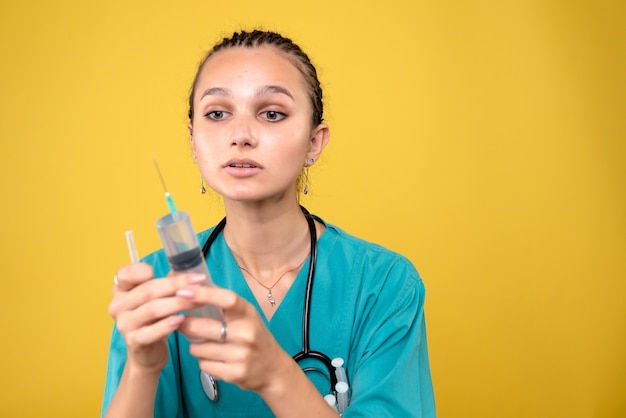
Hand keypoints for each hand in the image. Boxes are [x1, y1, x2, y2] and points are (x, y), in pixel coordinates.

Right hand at [108, 264, 206, 374]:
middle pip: (148, 290)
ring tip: (198, 300)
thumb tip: (189, 266)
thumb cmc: (154, 319)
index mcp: (121, 290)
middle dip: (176, 284)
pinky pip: (151, 332)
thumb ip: (167, 281)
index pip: (125, 273)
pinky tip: (181, 320)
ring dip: (178, 303)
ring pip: (153, 309)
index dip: (143, 270)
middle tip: (198, 281)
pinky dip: (167, 325)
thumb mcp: (158, 297)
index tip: (171, 268)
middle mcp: (118, 305)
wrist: (148, 352)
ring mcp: (124, 324)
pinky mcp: (133, 341)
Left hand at [177, 286, 291, 393]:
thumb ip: (222, 301)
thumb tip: (195, 283)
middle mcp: (246, 333)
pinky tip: (214, 358)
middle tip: (181, 322)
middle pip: (203, 326)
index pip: (226, 299)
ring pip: (198, 348)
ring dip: (195, 345)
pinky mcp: (234, 374)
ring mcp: (241, 355)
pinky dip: (203, 361)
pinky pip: (203, 365)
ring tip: (206, 344)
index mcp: (248, 313)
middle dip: (186, 324)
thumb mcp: (245, 314)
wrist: (272, 368)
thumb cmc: (253, 335)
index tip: (182, 291)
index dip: (203, 294)